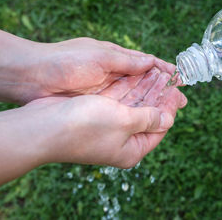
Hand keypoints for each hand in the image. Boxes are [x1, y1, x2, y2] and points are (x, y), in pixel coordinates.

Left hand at [24, 37, 175, 102]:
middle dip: (162, 90)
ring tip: (170, 110)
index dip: (163, 71)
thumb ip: (127, 61)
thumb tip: (152, 62)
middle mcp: (112, 74)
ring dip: (152, 102)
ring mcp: (104, 91)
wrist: (31, 77)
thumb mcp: (100, 56)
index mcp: (114, 57)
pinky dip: (134, 112)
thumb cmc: (65, 61)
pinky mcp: (96, 105)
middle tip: (180, 100)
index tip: (180, 79)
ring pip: (134, 97)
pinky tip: (147, 118)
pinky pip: (120, 108)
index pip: (145, 64)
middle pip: (143, 83)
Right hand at [27, 80, 185, 167]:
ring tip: (157, 72)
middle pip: (147, 114)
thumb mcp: (124, 121)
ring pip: (132, 104)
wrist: (43, 126)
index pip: (159, 127)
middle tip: (170, 78)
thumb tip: (167, 120)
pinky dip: (127, 88)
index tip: (178, 90)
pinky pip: (117, 99)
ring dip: (144, 88)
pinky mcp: (96, 115)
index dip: (169, 107)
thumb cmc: (84, 126)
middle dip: (158, 95)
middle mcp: (121, 140)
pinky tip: (137, 74)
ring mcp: (107, 127)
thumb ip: (148, 118)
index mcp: (131, 149)